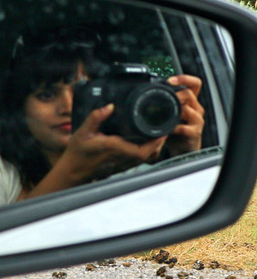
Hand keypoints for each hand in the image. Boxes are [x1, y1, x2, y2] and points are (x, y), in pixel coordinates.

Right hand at [23, 104, 166, 198]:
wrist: (71, 171)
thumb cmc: (77, 153)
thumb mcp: (82, 131)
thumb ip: (95, 117)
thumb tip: (109, 107)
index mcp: (114, 148)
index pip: (141, 150)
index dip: (155, 143)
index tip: (162, 133)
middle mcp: (121, 158)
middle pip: (149, 154)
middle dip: (160, 143)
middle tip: (164, 130)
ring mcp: (123, 164)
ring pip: (146, 159)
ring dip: (155, 148)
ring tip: (158, 135)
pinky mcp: (121, 166)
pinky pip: (140, 161)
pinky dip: (148, 153)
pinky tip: (147, 143)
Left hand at [163, 74, 204, 156]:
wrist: (183, 147)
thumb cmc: (175, 130)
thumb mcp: (171, 113)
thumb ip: (165, 102)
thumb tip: (148, 91)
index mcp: (190, 101)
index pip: (194, 84)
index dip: (184, 79)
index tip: (171, 80)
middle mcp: (196, 108)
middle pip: (189, 94)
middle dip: (175, 96)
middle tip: (164, 100)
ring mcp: (197, 120)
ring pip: (187, 109)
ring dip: (174, 112)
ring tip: (164, 117)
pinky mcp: (195, 132)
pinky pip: (184, 127)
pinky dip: (174, 129)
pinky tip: (168, 130)